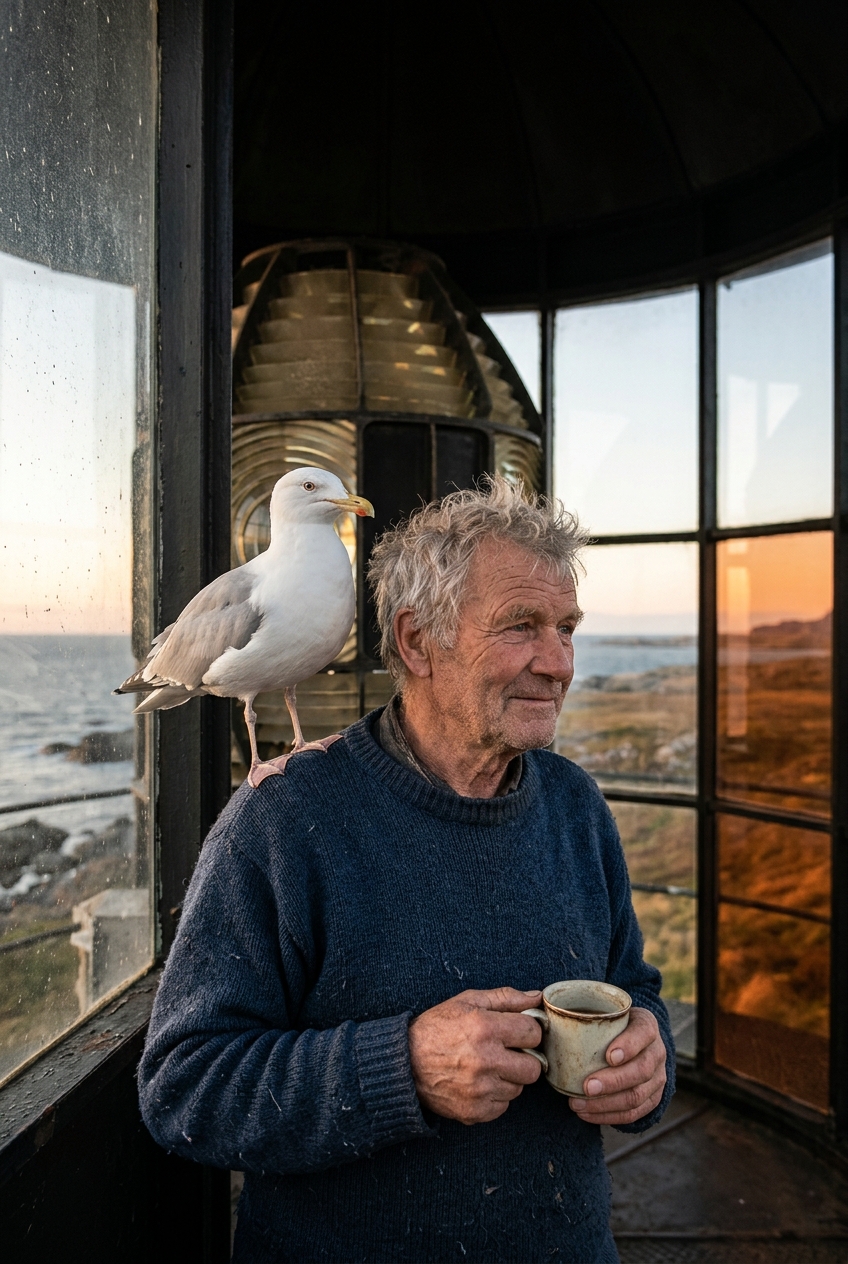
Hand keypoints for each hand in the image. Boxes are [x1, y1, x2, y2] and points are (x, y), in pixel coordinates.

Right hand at [408, 987, 543, 1124]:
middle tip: (506, 1052)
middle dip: (524, 1058)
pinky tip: (478, 1083)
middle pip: (533, 1067)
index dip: (527, 1030)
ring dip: (508, 1078)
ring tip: (487, 1066)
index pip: (533, 1033)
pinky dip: (495, 1096)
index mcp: (485, 1028)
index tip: (516, 1032)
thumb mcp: (467, 1001)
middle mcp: (485, 1060)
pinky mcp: (475, 1112)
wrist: (404, 1063)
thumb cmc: (436, 1028)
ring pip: (519, 1088)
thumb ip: (505, 998)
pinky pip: (503, 1106)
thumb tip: (537, 997)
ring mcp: (480, 1090)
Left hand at [569, 1007, 666, 1125]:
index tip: (608, 1056)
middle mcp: (657, 1051)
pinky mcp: (652, 1099)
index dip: (629, 1045)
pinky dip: (609, 1116)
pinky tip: (586, 1114)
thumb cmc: (610, 1026)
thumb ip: (580, 1012)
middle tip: (586, 1086)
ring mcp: (658, 1078)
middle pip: (641, 1070)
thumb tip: (541, 1011)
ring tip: (578, 1104)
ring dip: (606, 1104)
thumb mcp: (603, 1012)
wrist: (634, 1044)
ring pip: (637, 1096)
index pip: (643, 1033)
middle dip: (613, 1081)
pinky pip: (634, 1113)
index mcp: (646, 1025)